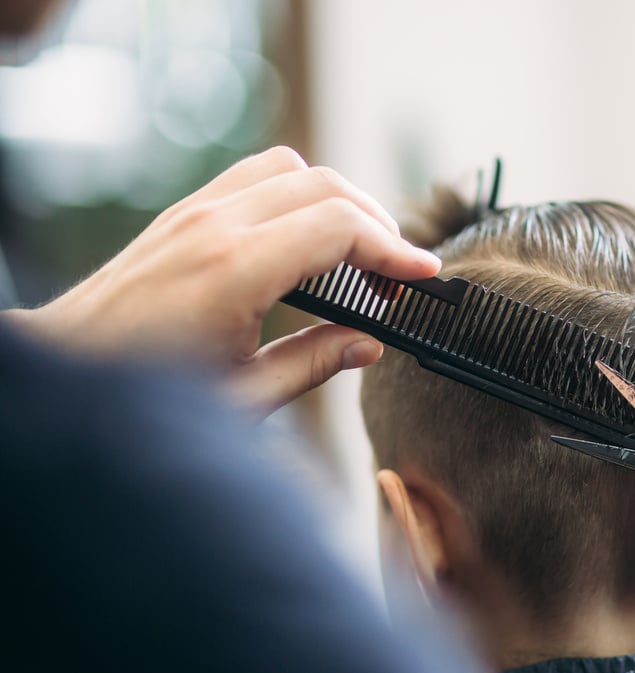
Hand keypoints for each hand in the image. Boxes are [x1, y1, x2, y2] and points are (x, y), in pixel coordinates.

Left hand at [8, 146, 440, 414]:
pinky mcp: (184, 213)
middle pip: (325, 186)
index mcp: (234, 271)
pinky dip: (299, 196)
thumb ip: (314, 363)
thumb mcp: (241, 397)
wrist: (63, 367)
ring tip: (358, 254)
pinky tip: (308, 243)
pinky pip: (257, 177)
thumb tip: (371, 344)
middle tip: (397, 277)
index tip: (425, 276)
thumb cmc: (143, 392)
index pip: (339, 227)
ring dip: (338, 201)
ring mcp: (195, 212)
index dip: (394, 250)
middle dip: (377, 224)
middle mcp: (215, 226)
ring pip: (292, 169)